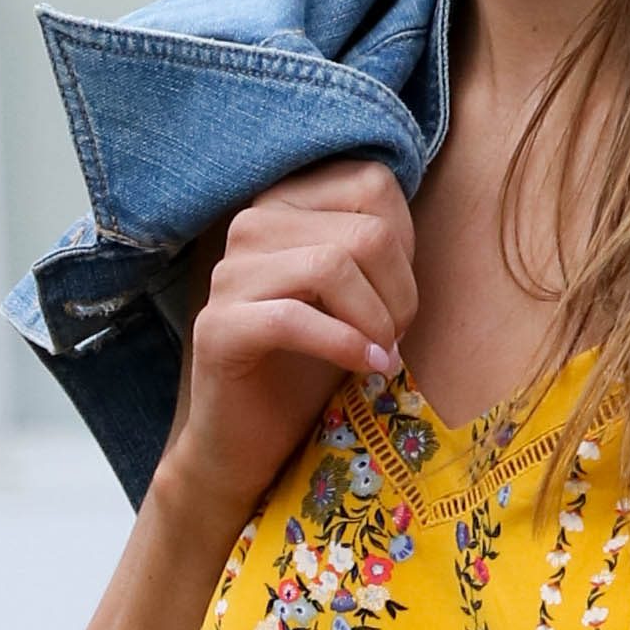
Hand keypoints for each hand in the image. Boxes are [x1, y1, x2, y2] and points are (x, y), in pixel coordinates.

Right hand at [159, 163, 416, 536]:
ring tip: (383, 355)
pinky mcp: (218, 327)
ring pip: (332, 265)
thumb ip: (375, 249)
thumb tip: (411, 228)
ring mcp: (229, 274)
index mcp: (286, 203)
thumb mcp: (356, 297)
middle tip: (396, 339)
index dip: (406, 244)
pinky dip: (344, 346)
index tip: (400, 299)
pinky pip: (294, 319)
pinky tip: (366, 368)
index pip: (372, 184)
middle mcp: (251, 224)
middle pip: (364, 230)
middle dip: (400, 292)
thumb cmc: (308, 368)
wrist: (247, 445)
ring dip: (376, 320)